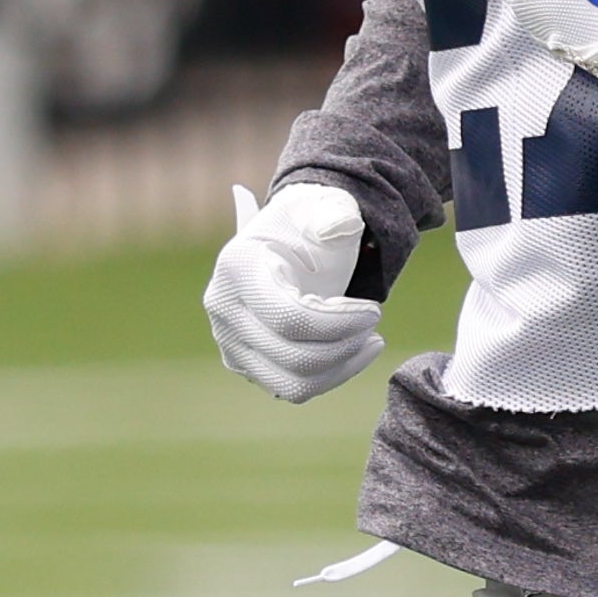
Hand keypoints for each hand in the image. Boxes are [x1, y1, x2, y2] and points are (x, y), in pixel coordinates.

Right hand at [203, 182, 382, 401]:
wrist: (291, 238)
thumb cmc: (311, 224)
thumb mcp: (326, 208)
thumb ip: (335, 215)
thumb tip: (338, 226)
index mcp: (238, 266)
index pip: (290, 318)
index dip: (340, 323)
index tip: (374, 310)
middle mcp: (223, 308)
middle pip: (294, 357)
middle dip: (346, 345)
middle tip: (373, 325)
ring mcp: (229, 340)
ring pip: (293, 385)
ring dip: (340, 367)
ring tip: (367, 340)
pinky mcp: (244, 363)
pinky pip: (291, 388)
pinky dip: (329, 375)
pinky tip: (351, 349)